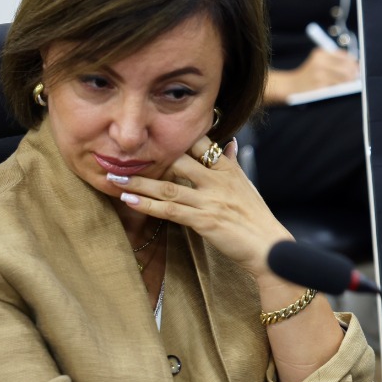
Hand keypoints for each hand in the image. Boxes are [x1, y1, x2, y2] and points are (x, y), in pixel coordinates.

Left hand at [111, 136, 286, 277]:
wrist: (268, 246)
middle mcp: (217, 181)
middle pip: (178, 161)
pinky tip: (129, 200)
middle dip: (149, 158)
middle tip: (122, 156)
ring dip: (138, 183)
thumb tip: (229, 143)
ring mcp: (210, 201)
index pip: (201, 144)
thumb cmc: (257, 216)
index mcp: (228, 169)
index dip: (177, 138)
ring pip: (168, 187)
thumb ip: (233, 163)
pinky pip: (170, 211)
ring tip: (114, 178)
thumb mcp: (246, 184)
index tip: (152, 135)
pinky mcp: (204, 221)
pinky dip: (148, 205)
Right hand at [264, 50, 359, 103]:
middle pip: (347, 67)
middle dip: (354, 74)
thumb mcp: (318, 62)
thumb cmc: (309, 75)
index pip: (345, 57)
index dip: (354, 64)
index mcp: (320, 53)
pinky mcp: (319, 86)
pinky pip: (337, 88)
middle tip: (358, 79)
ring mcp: (319, 74)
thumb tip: (356, 66)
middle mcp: (320, 62)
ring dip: (350, 82)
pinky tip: (344, 90)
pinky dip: (342, 89)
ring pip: (344, 78)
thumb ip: (335, 61)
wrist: (290, 87)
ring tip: (353, 85)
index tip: (358, 69)